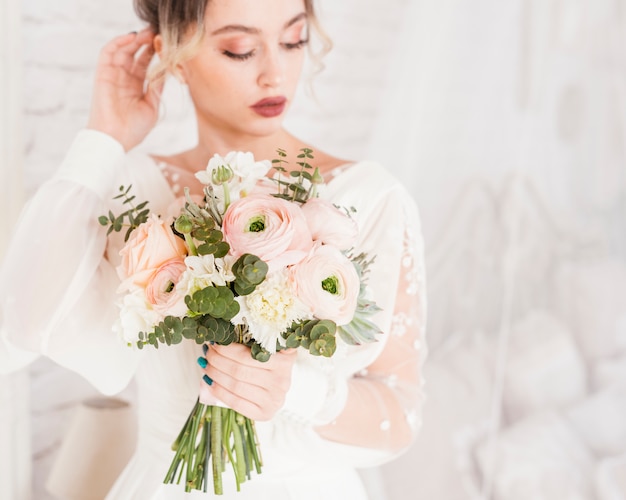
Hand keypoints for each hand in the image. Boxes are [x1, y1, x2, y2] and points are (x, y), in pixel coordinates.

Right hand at [87, 29, 163, 150]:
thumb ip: (157, 88)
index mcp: (136, 87)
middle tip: (158, 32)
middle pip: (135, 54)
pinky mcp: (102, 75)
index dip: (154, 52)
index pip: (145, 64)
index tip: (165, 43)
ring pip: (123, 51)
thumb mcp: (152, 106)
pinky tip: (131, 38)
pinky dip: (118, 43)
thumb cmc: (133, 129)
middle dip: (146, 42)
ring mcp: (113, 76)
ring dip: (135, 40)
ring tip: (148, 33)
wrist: (115, 140)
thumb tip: (166, 70)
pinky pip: (108, 53)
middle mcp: (124, 79)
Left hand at [200, 343, 297, 420]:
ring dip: (215, 374)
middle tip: (207, 353)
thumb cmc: (272, 361)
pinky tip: (210, 382)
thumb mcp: (272, 346)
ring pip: (235, 386)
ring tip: (206, 365)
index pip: (246, 356)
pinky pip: (236, 403)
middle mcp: (282, 381)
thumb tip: (224, 332)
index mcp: (284, 360)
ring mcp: (274, 399)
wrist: (280, 386)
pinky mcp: (265, 413)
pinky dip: (219, 392)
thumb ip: (258, 338)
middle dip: (217, 360)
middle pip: (238, 371)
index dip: (226, 349)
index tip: (214, 343)